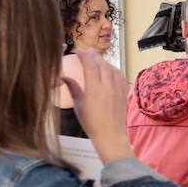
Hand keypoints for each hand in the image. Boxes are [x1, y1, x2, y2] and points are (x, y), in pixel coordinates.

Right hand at [62, 49, 133, 163]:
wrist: (110, 134)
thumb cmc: (91, 122)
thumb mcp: (78, 105)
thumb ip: (73, 88)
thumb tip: (63, 76)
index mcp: (94, 88)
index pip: (90, 65)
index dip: (84, 56)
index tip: (77, 51)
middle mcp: (107, 85)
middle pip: (102, 64)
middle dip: (94, 56)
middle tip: (87, 52)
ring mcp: (118, 88)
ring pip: (112, 69)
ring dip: (104, 61)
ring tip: (97, 59)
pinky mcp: (124, 93)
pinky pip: (121, 76)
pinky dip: (115, 69)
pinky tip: (111, 69)